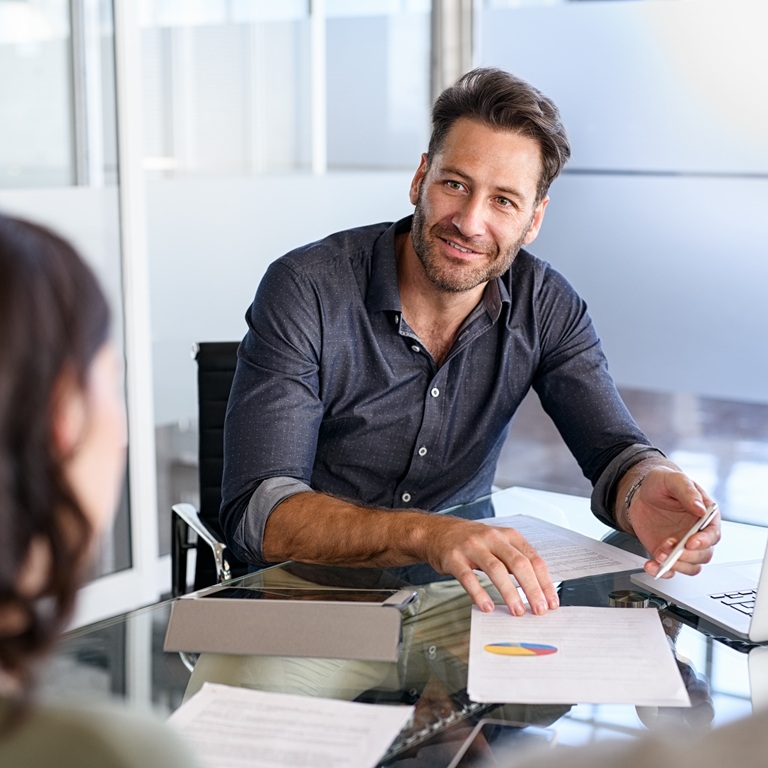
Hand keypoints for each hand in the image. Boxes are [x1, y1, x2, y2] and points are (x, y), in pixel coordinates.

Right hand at [422, 516, 559, 615]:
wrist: (437, 532)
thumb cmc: (471, 541)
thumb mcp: (497, 543)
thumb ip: (515, 560)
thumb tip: (537, 590)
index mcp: (508, 535)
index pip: (533, 559)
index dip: (544, 582)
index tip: (551, 601)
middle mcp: (492, 538)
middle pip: (518, 564)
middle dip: (532, 589)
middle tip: (538, 609)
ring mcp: (472, 547)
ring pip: (496, 570)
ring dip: (510, 593)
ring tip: (517, 611)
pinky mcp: (454, 558)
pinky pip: (469, 577)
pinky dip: (479, 593)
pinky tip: (487, 606)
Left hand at [628, 468, 719, 577]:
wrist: (640, 493)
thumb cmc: (661, 484)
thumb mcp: (672, 480)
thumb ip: (686, 491)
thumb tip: (701, 508)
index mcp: (705, 516)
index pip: (713, 534)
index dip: (704, 541)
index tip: (691, 542)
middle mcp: (697, 534)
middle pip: (704, 555)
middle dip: (688, 556)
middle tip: (671, 549)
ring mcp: (683, 546)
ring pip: (691, 566)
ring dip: (676, 565)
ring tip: (659, 554)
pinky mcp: (668, 553)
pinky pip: (671, 569)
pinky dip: (663, 571)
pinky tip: (652, 565)